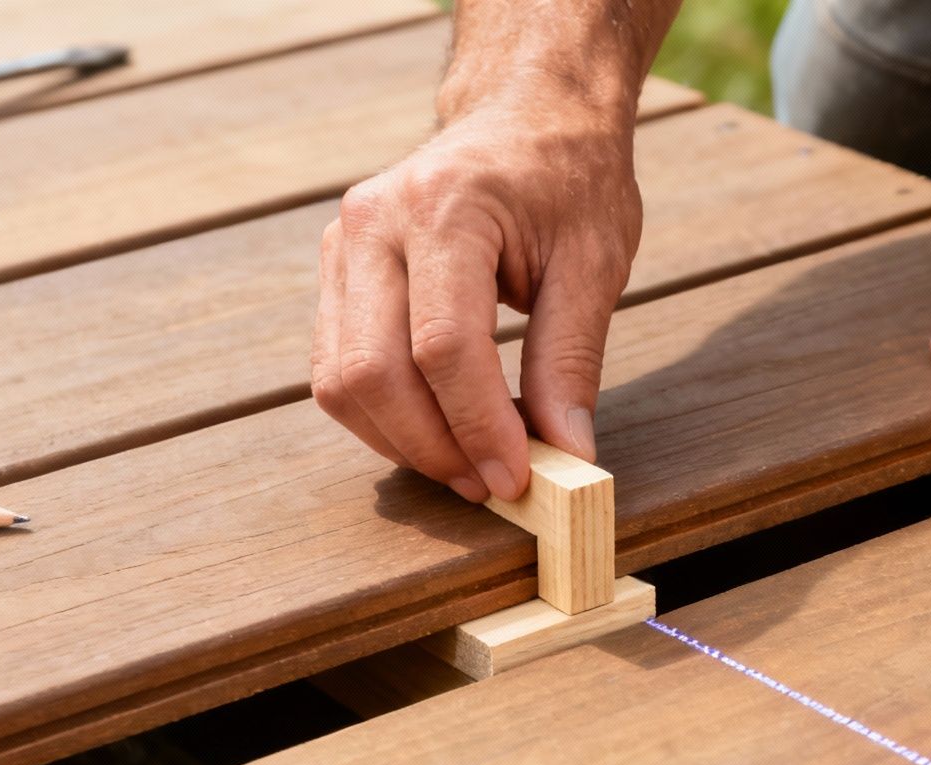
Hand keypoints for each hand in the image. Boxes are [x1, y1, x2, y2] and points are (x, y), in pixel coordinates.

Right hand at [312, 93, 640, 501]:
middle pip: (374, 372)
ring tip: (469, 466)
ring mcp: (343, 246)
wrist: (525, 114)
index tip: (520, 479)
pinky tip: (439, 432)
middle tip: (492, 485)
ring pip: (341, 381)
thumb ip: (572, 362)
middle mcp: (374, 223)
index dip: (479, 427)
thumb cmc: (568, 179)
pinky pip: (336, 368)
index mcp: (444, 208)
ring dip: (402, 442)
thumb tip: (568, 457)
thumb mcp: (594, 264)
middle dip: (434, 447)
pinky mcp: (337, 272)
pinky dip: (382, 417)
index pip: (443, 347)